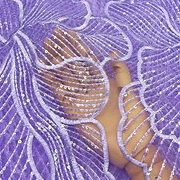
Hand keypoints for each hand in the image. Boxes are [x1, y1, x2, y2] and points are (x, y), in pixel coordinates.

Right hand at [39, 26, 152, 171]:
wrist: (132, 147)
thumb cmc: (136, 120)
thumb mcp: (131, 91)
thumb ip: (121, 72)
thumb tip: (112, 52)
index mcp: (105, 80)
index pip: (89, 58)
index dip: (78, 45)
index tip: (68, 32)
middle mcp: (91, 88)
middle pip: (74, 64)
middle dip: (63, 50)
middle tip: (51, 36)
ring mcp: (82, 99)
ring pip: (65, 76)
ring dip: (55, 63)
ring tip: (45, 49)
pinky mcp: (75, 112)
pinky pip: (61, 95)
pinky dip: (52, 83)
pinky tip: (43, 71)